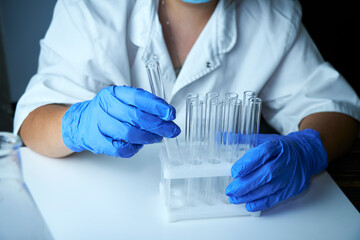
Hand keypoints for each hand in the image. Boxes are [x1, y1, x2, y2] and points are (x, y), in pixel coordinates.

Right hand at [62, 86, 179, 156]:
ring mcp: (98, 124)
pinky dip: (134, 148)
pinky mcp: (96, 140)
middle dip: (158, 125)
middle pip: (136, 117)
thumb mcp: (122, 101)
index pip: (138, 97)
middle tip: (172, 130)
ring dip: (148, 137)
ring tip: (157, 138)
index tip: (170, 114)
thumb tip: (166, 116)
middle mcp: (104, 106)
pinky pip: (120, 148)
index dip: (157, 106)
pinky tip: (139, 144)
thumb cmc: (108, 112)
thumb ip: (142, 106)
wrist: (81, 123)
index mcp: (113, 93)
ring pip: (129, 133)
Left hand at [225, 129, 327, 210]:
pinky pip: (276, 198)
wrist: (305, 155)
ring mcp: (290, 176)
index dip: (248, 164)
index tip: (234, 172)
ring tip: (234, 199)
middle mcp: (285, 161)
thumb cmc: (281, 148)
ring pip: (270, 188)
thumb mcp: (264, 139)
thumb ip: (242, 140)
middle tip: (230, 190)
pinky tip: (249, 205)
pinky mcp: (292, 188)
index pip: (262, 154)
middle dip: (246, 184)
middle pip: (266, 174)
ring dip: (250, 195)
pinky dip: (262, 203)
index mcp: (277, 146)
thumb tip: (221, 137)